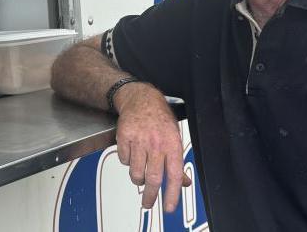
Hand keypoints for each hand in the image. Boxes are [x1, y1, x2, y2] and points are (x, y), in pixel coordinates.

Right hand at [113, 83, 191, 212]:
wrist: (141, 99)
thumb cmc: (160, 118)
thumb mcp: (174, 137)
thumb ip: (177, 161)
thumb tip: (183, 182)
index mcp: (172, 144)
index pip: (174, 175)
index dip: (172, 194)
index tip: (169, 207)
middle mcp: (156, 143)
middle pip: (153, 178)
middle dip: (149, 196)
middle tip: (147, 203)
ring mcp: (139, 140)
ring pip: (136, 172)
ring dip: (137, 177)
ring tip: (140, 172)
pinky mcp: (124, 138)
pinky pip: (123, 160)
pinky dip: (127, 161)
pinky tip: (132, 152)